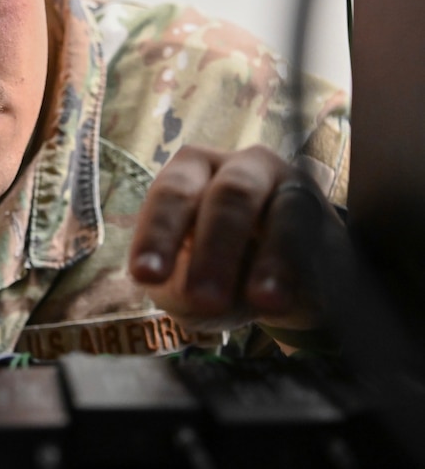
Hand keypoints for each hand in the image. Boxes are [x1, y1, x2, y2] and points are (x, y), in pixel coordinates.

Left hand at [128, 145, 343, 333]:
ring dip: (269, 259)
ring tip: (260, 302)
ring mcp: (288, 184)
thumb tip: (192, 296)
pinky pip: (315, 237)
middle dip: (215, 249)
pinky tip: (284, 300)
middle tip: (205, 299)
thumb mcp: (186, 289)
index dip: (158, 234)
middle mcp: (240, 167)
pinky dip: (299, 269)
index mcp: (191, 172)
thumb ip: (179, 290)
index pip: (172, 194)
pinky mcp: (323, 214)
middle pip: (228, 195)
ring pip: (283, 212)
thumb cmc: (217, 277)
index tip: (146, 276)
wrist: (286, 288)